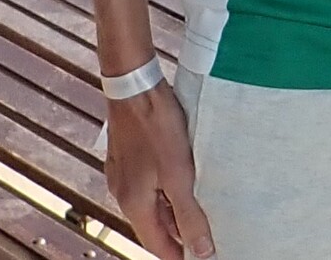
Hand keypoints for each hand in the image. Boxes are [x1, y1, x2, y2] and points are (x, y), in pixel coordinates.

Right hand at [103, 84, 214, 258]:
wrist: (135, 86)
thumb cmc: (157, 128)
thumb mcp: (179, 175)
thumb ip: (189, 214)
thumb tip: (201, 251)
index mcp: (134, 204)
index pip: (156, 244)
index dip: (178, 254)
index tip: (200, 255)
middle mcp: (123, 194)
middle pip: (153, 224)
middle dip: (178, 232)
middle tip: (207, 233)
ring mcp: (123, 174)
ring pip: (151, 204)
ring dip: (173, 209)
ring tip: (202, 207)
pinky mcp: (128, 157)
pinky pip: (148, 184)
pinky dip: (166, 189)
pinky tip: (185, 178)